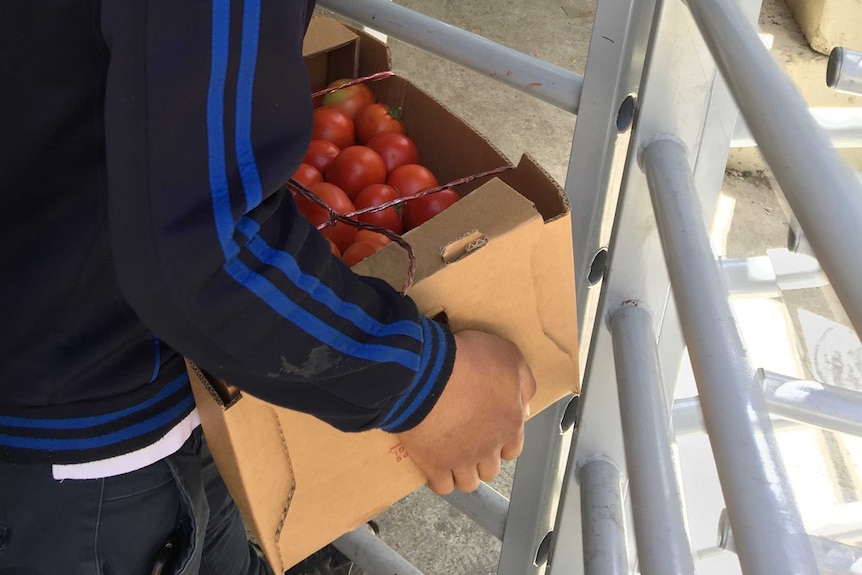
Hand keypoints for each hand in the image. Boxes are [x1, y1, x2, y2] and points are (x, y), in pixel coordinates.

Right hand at [396, 330, 536, 493]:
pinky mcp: (434, 464)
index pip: (513, 448)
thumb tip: (525, 405)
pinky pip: (442, 485)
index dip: (501, 442)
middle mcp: (489, 447)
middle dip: (482, 460)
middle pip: (490, 469)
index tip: (488, 432)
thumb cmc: (468, 360)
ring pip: (468, 482)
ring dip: (462, 472)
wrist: (427, 373)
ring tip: (451, 457)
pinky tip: (434, 465)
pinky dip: (439, 479)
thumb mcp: (509, 355)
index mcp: (510, 423)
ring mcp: (462, 459)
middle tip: (467, 442)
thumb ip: (524, 382)